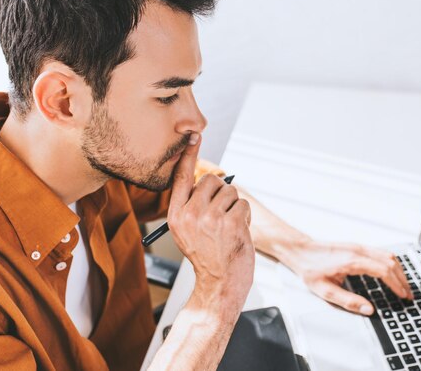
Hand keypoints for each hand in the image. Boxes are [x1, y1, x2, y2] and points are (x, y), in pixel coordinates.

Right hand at [167, 134, 254, 311]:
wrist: (220, 285)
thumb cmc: (208, 257)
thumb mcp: (187, 232)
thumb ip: (192, 207)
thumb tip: (209, 180)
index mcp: (176, 216)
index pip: (182, 178)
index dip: (189, 156)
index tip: (193, 136)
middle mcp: (190, 214)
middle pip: (212, 181)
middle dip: (223, 193)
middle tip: (221, 216)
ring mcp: (210, 219)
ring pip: (230, 192)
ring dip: (235, 207)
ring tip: (228, 228)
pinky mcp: (230, 223)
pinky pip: (243, 204)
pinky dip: (244, 216)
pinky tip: (237, 233)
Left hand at [285, 240, 412, 315]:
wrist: (301, 250)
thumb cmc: (310, 268)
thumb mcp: (325, 290)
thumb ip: (347, 301)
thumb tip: (367, 309)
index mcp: (352, 261)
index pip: (383, 271)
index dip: (396, 284)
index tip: (403, 295)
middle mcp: (358, 251)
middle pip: (390, 262)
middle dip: (402, 279)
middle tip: (408, 294)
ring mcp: (358, 246)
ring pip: (387, 254)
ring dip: (399, 270)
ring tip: (404, 285)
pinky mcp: (356, 246)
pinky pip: (380, 252)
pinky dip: (391, 263)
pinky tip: (392, 273)